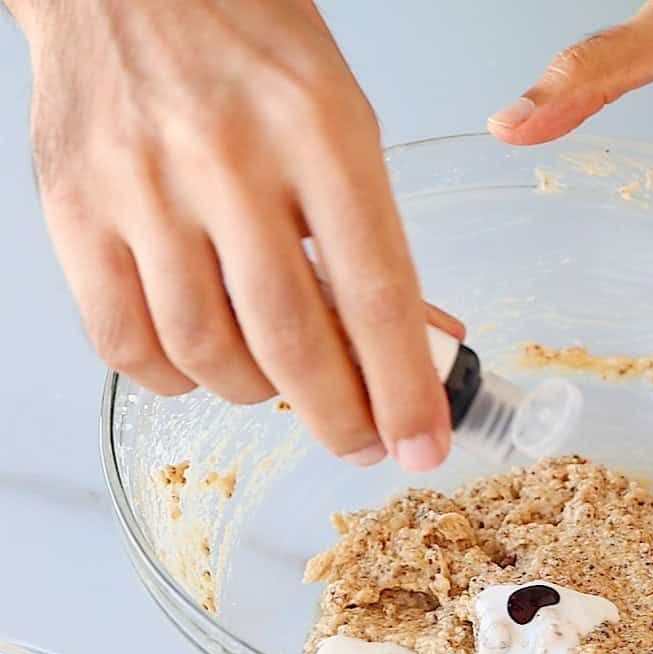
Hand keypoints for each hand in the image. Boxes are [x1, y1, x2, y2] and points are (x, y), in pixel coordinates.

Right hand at [9, 0, 454, 469]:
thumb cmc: (251, 50)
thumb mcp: (342, 123)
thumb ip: (373, 238)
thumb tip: (416, 348)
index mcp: (319, 130)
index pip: (375, 293)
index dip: (404, 390)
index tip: (422, 448)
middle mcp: (226, 158)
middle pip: (291, 340)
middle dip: (340, 419)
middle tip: (362, 445)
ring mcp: (140, 185)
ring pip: (208, 353)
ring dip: (260, 396)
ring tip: (282, 382)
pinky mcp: (74, 210)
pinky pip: (125, 344)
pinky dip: (176, 380)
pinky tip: (206, 363)